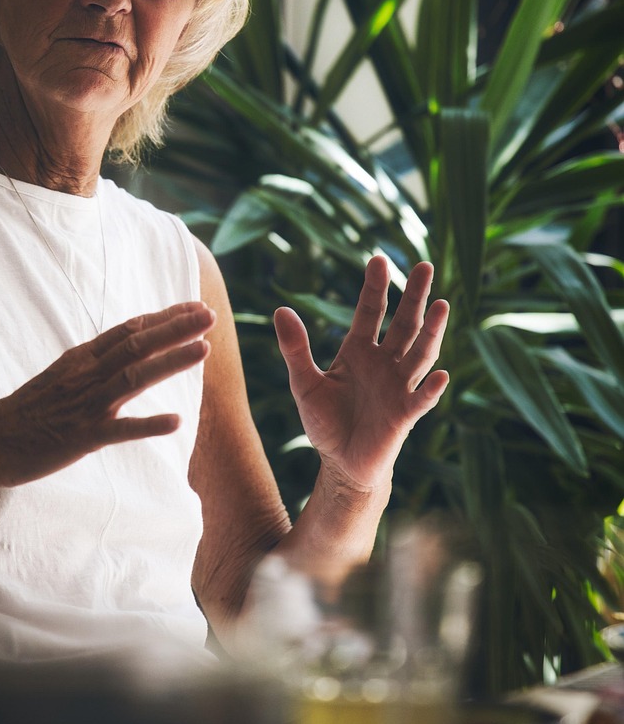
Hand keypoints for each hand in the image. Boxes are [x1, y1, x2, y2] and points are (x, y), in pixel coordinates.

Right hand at [0, 302, 214, 486]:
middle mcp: (85, 375)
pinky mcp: (81, 437)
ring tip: (204, 350)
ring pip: (134, 377)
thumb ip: (93, 361)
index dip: (164, 317)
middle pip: (137, 344)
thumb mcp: (60, 375)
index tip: (194, 305)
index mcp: (81, 359)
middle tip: (210, 314)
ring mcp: (84, 405)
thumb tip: (124, 346)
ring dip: (170, 362)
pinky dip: (148, 425)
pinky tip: (176, 421)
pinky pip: (120, 430)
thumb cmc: (26, 412)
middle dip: (176, 328)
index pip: (129, 330)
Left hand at [274, 257, 448, 492]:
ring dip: (431, 331)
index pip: (370, 312)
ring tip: (441, 304)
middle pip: (403, 323)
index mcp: (359, 351)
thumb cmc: (324, 423)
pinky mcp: (404, 415)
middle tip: (425, 266)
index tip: (378, 260)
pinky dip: (431, 389)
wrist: (340, 464)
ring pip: (420, 353)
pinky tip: (442, 376)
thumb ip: (295, 349)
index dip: (375, 288)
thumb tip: (281, 310)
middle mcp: (384, 363)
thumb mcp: (304, 383)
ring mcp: (398, 387)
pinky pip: (421, 399)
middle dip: (414, 296)